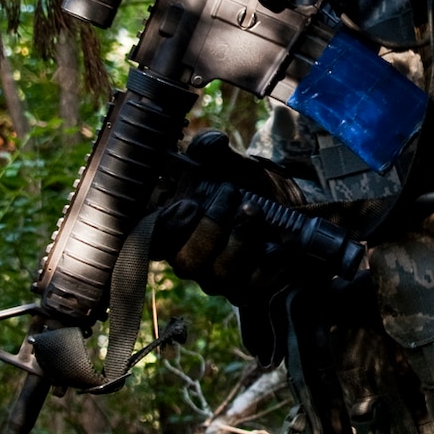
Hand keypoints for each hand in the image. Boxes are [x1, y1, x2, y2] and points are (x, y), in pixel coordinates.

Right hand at [154, 132, 304, 303]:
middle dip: (211, 227)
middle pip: (186, 262)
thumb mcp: (226, 164)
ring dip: (240, 239)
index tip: (189, 204)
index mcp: (173, 231)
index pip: (151, 242)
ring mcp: (217, 279)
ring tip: (254, 210)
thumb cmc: (242, 188)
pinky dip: (266, 261)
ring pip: (219, 274)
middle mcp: (190, 259)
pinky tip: (275, 243)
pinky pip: (252, 284)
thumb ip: (211, 149)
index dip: (166, 228)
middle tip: (231, 193)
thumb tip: (212, 142)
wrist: (281, 212)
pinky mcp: (246, 291)